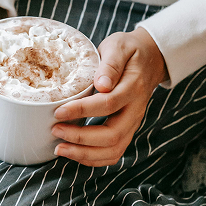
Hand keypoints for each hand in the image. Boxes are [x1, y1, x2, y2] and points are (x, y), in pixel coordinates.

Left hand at [52, 27, 168, 166]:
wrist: (150, 59)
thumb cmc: (129, 51)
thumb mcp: (119, 47)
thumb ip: (110, 64)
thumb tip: (101, 84)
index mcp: (133, 87)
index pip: (108, 103)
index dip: (82, 110)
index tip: (59, 111)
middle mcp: (135, 110)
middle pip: (112, 135)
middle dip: (81, 138)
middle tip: (55, 131)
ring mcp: (133, 123)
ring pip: (114, 149)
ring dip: (85, 154)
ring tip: (60, 149)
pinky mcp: (127, 131)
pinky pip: (114, 153)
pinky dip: (94, 159)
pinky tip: (74, 154)